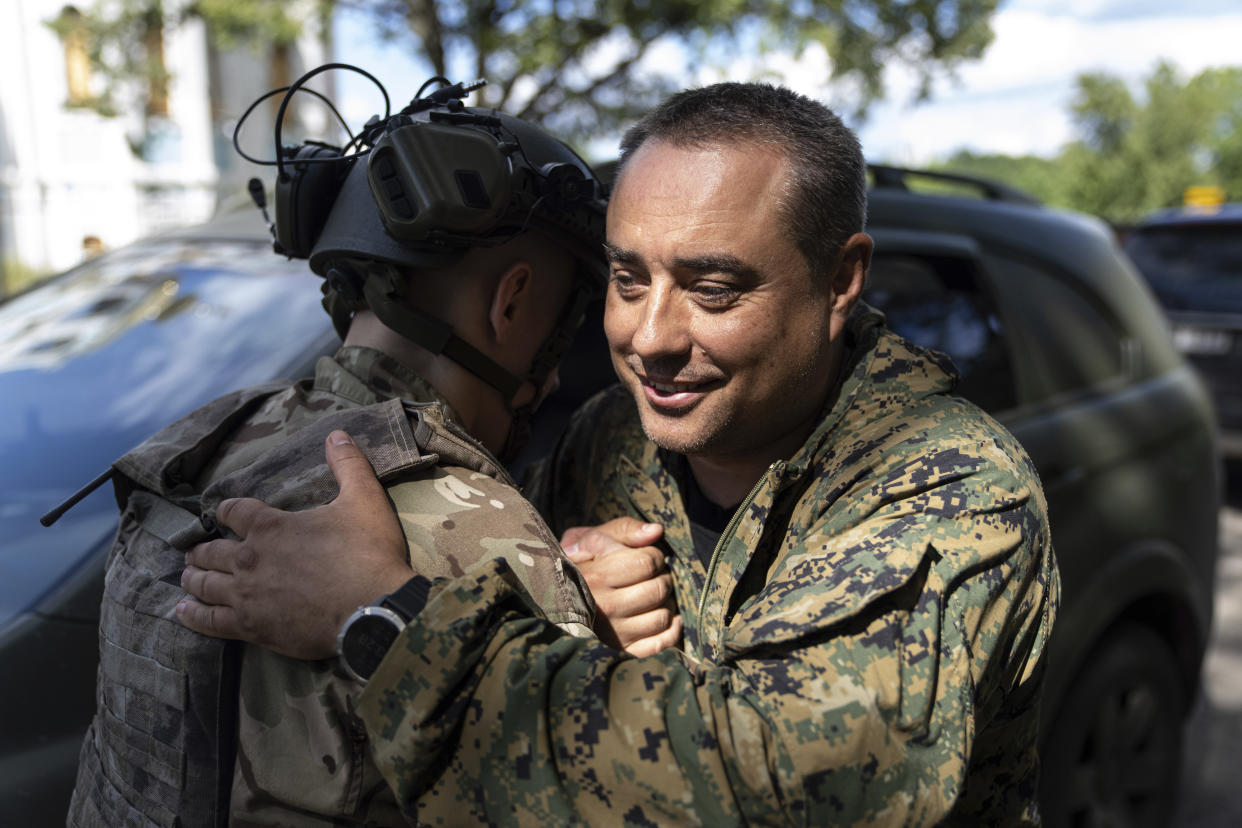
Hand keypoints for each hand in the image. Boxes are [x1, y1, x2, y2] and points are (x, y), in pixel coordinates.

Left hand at [177, 430, 411, 658]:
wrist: (374, 610)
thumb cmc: (368, 553)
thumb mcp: (365, 499)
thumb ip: (348, 465)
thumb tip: (336, 433)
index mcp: (270, 526)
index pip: (234, 511)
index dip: (226, 510)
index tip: (222, 513)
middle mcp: (249, 558)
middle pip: (212, 550)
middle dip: (202, 549)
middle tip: (195, 551)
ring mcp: (246, 595)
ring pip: (205, 584)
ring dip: (193, 577)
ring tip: (187, 575)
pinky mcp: (250, 627)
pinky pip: (209, 621)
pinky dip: (193, 615)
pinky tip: (182, 611)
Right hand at [562, 518, 681, 656]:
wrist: (560, 592)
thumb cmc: (585, 560)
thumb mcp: (597, 537)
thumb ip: (627, 530)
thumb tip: (656, 531)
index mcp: (596, 577)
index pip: (646, 563)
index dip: (654, 555)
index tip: (648, 555)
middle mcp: (604, 609)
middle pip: (657, 590)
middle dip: (663, 576)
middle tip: (655, 573)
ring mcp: (614, 633)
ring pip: (662, 617)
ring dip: (667, 601)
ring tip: (655, 592)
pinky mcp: (623, 647)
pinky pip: (659, 644)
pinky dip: (672, 631)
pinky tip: (669, 616)